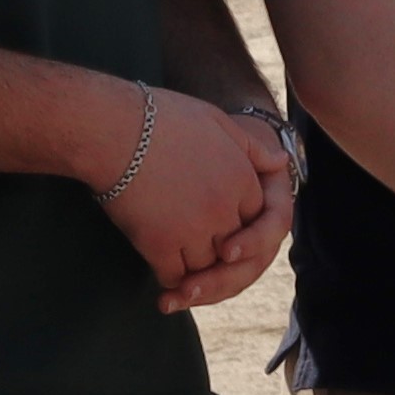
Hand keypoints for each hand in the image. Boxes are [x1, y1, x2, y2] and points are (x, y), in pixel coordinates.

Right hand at [89, 81, 276, 303]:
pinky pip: (173, 275)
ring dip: (194, 266)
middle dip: (218, 248)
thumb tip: (281, 161)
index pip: (255, 218)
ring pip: (205, 266)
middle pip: (233, 247)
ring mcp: (194, 229)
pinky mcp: (161, 244)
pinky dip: (169, 277)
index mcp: (240, 178)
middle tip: (194, 243)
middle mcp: (223, 208)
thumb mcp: (216, 121)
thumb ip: (252, 148)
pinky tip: (157, 262)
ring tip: (176, 254)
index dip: (235, 220)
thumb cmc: (160, 117)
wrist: (113, 128)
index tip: (217, 218)